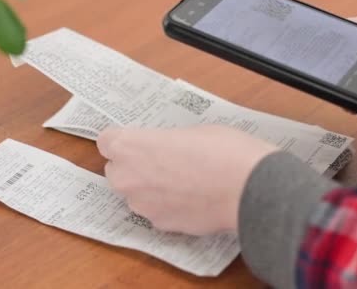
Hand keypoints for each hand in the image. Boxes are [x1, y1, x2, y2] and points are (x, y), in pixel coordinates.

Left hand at [96, 125, 277, 234]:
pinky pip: (156, 211)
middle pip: (117, 170)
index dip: (124, 139)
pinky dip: (168, 206)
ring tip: (183, 181)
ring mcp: (143, 205)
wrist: (249, 189)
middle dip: (135, 165)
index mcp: (130, 146)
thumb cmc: (224, 151)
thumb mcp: (192, 131)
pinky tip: (192, 198)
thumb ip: (166, 142)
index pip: (107, 140)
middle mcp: (127, 178)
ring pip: (137, 193)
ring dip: (151, 188)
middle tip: (164, 159)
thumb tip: (167, 150)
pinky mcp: (160, 225)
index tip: (138, 140)